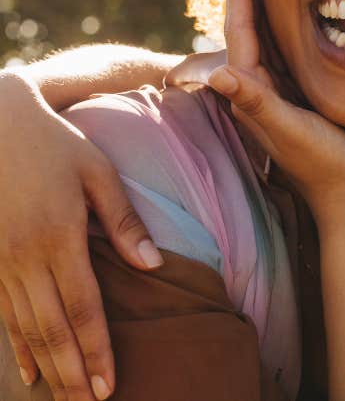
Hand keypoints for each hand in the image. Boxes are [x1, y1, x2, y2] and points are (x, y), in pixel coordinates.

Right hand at [0, 74, 162, 400]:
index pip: (84, 307)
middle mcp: (27, 258)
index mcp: (61, 236)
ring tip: (66, 399)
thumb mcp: (97, 172)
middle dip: (72, 372)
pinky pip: (4, 315)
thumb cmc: (56, 146)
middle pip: (53, 328)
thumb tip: (153, 263)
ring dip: (48, 367)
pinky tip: (29, 372)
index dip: (96, 350)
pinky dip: (17, 346)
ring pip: (27, 328)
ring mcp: (3, 263)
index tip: (108, 383)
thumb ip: (123, 219)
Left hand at [206, 0, 344, 225]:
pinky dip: (278, 24)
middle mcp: (258, 86)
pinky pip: (280, 49)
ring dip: (258, 1)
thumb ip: (257, 104)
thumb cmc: (323, 163)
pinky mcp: (293, 95)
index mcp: (253, 89)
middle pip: (246, 26)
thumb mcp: (292, 132)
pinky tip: (287, 15)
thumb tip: (216, 75)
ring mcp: (275, 90)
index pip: (241, 28)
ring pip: (262, 36)